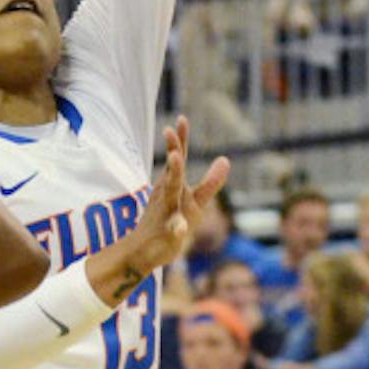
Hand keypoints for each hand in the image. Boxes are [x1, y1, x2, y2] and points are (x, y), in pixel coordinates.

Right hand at [94, 117, 228, 300]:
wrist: (142, 250)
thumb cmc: (169, 220)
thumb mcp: (194, 201)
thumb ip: (210, 181)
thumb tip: (226, 159)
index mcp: (173, 184)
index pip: (178, 158)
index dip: (181, 140)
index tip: (181, 118)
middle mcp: (168, 194)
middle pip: (172, 169)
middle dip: (174, 151)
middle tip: (169, 131)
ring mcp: (166, 212)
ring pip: (170, 192)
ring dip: (174, 176)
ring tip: (176, 158)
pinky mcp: (166, 233)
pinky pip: (173, 229)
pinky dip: (176, 227)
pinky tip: (180, 228)